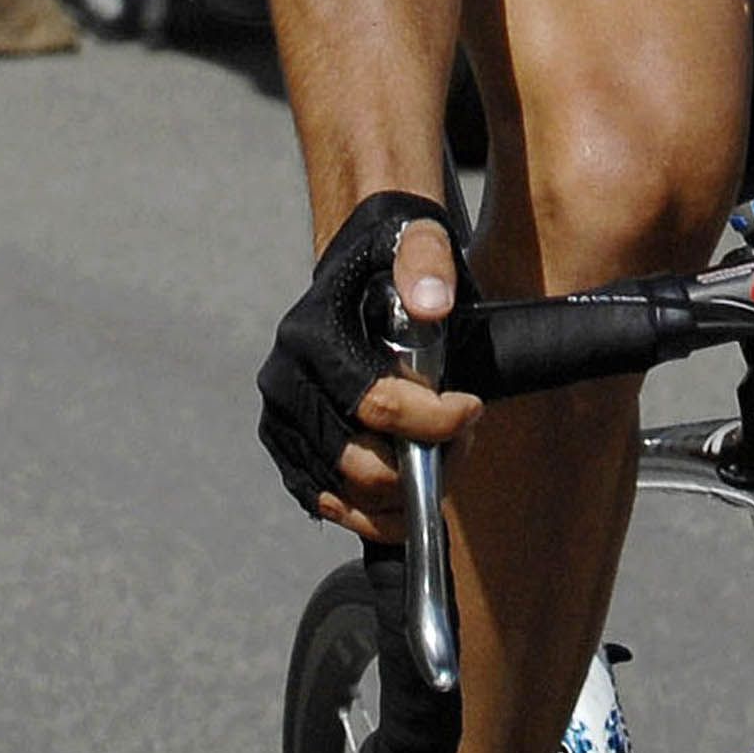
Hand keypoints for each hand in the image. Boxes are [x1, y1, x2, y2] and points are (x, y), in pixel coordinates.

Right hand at [257, 192, 476, 540]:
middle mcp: (284, 380)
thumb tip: (431, 303)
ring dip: (400, 497)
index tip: (472, 409)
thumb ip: (425, 260)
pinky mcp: (286, 442)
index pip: (375, 405)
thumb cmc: (391, 258)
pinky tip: (405, 501)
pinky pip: (322, 499)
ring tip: (438, 462)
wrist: (354, 267)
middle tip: (460, 439)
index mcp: (310, 335)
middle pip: (357, 463)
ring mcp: (281, 416)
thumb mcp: (416, 239)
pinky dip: (366, 513)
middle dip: (421, 466)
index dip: (435, 421)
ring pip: (342, 493)